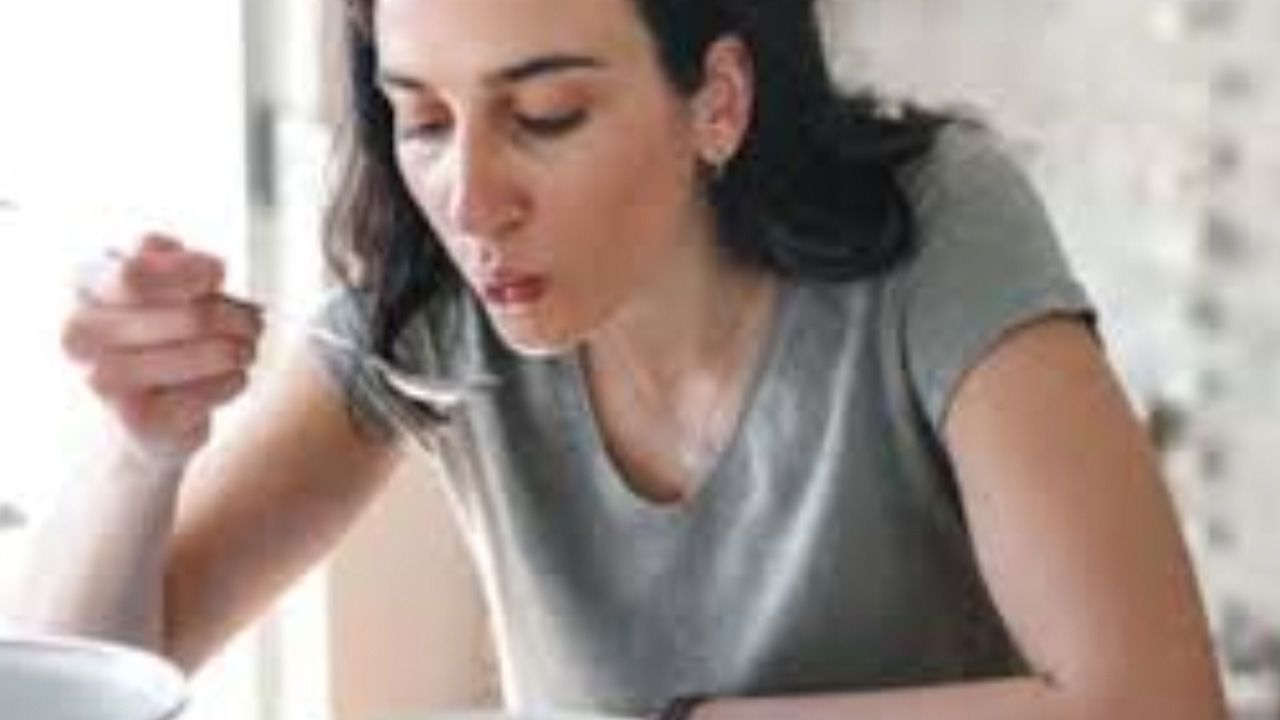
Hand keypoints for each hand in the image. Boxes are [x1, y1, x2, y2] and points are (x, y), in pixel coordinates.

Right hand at [62, 234, 262, 474]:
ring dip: (242, 350)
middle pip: (193, 318)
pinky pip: (213, 390)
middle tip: (252, 324)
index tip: (218, 276)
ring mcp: (104, 380)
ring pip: (210, 354)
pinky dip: (233, 381)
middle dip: (236, 318)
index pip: (138, 274)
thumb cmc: (160, 330)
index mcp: (86, 283)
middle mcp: (81, 333)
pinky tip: (228, 378)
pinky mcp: (139, 420)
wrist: (145, 411)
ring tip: (245, 350)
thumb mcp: (161, 281)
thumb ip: (172, 261)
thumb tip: (209, 270)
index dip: (191, 272)